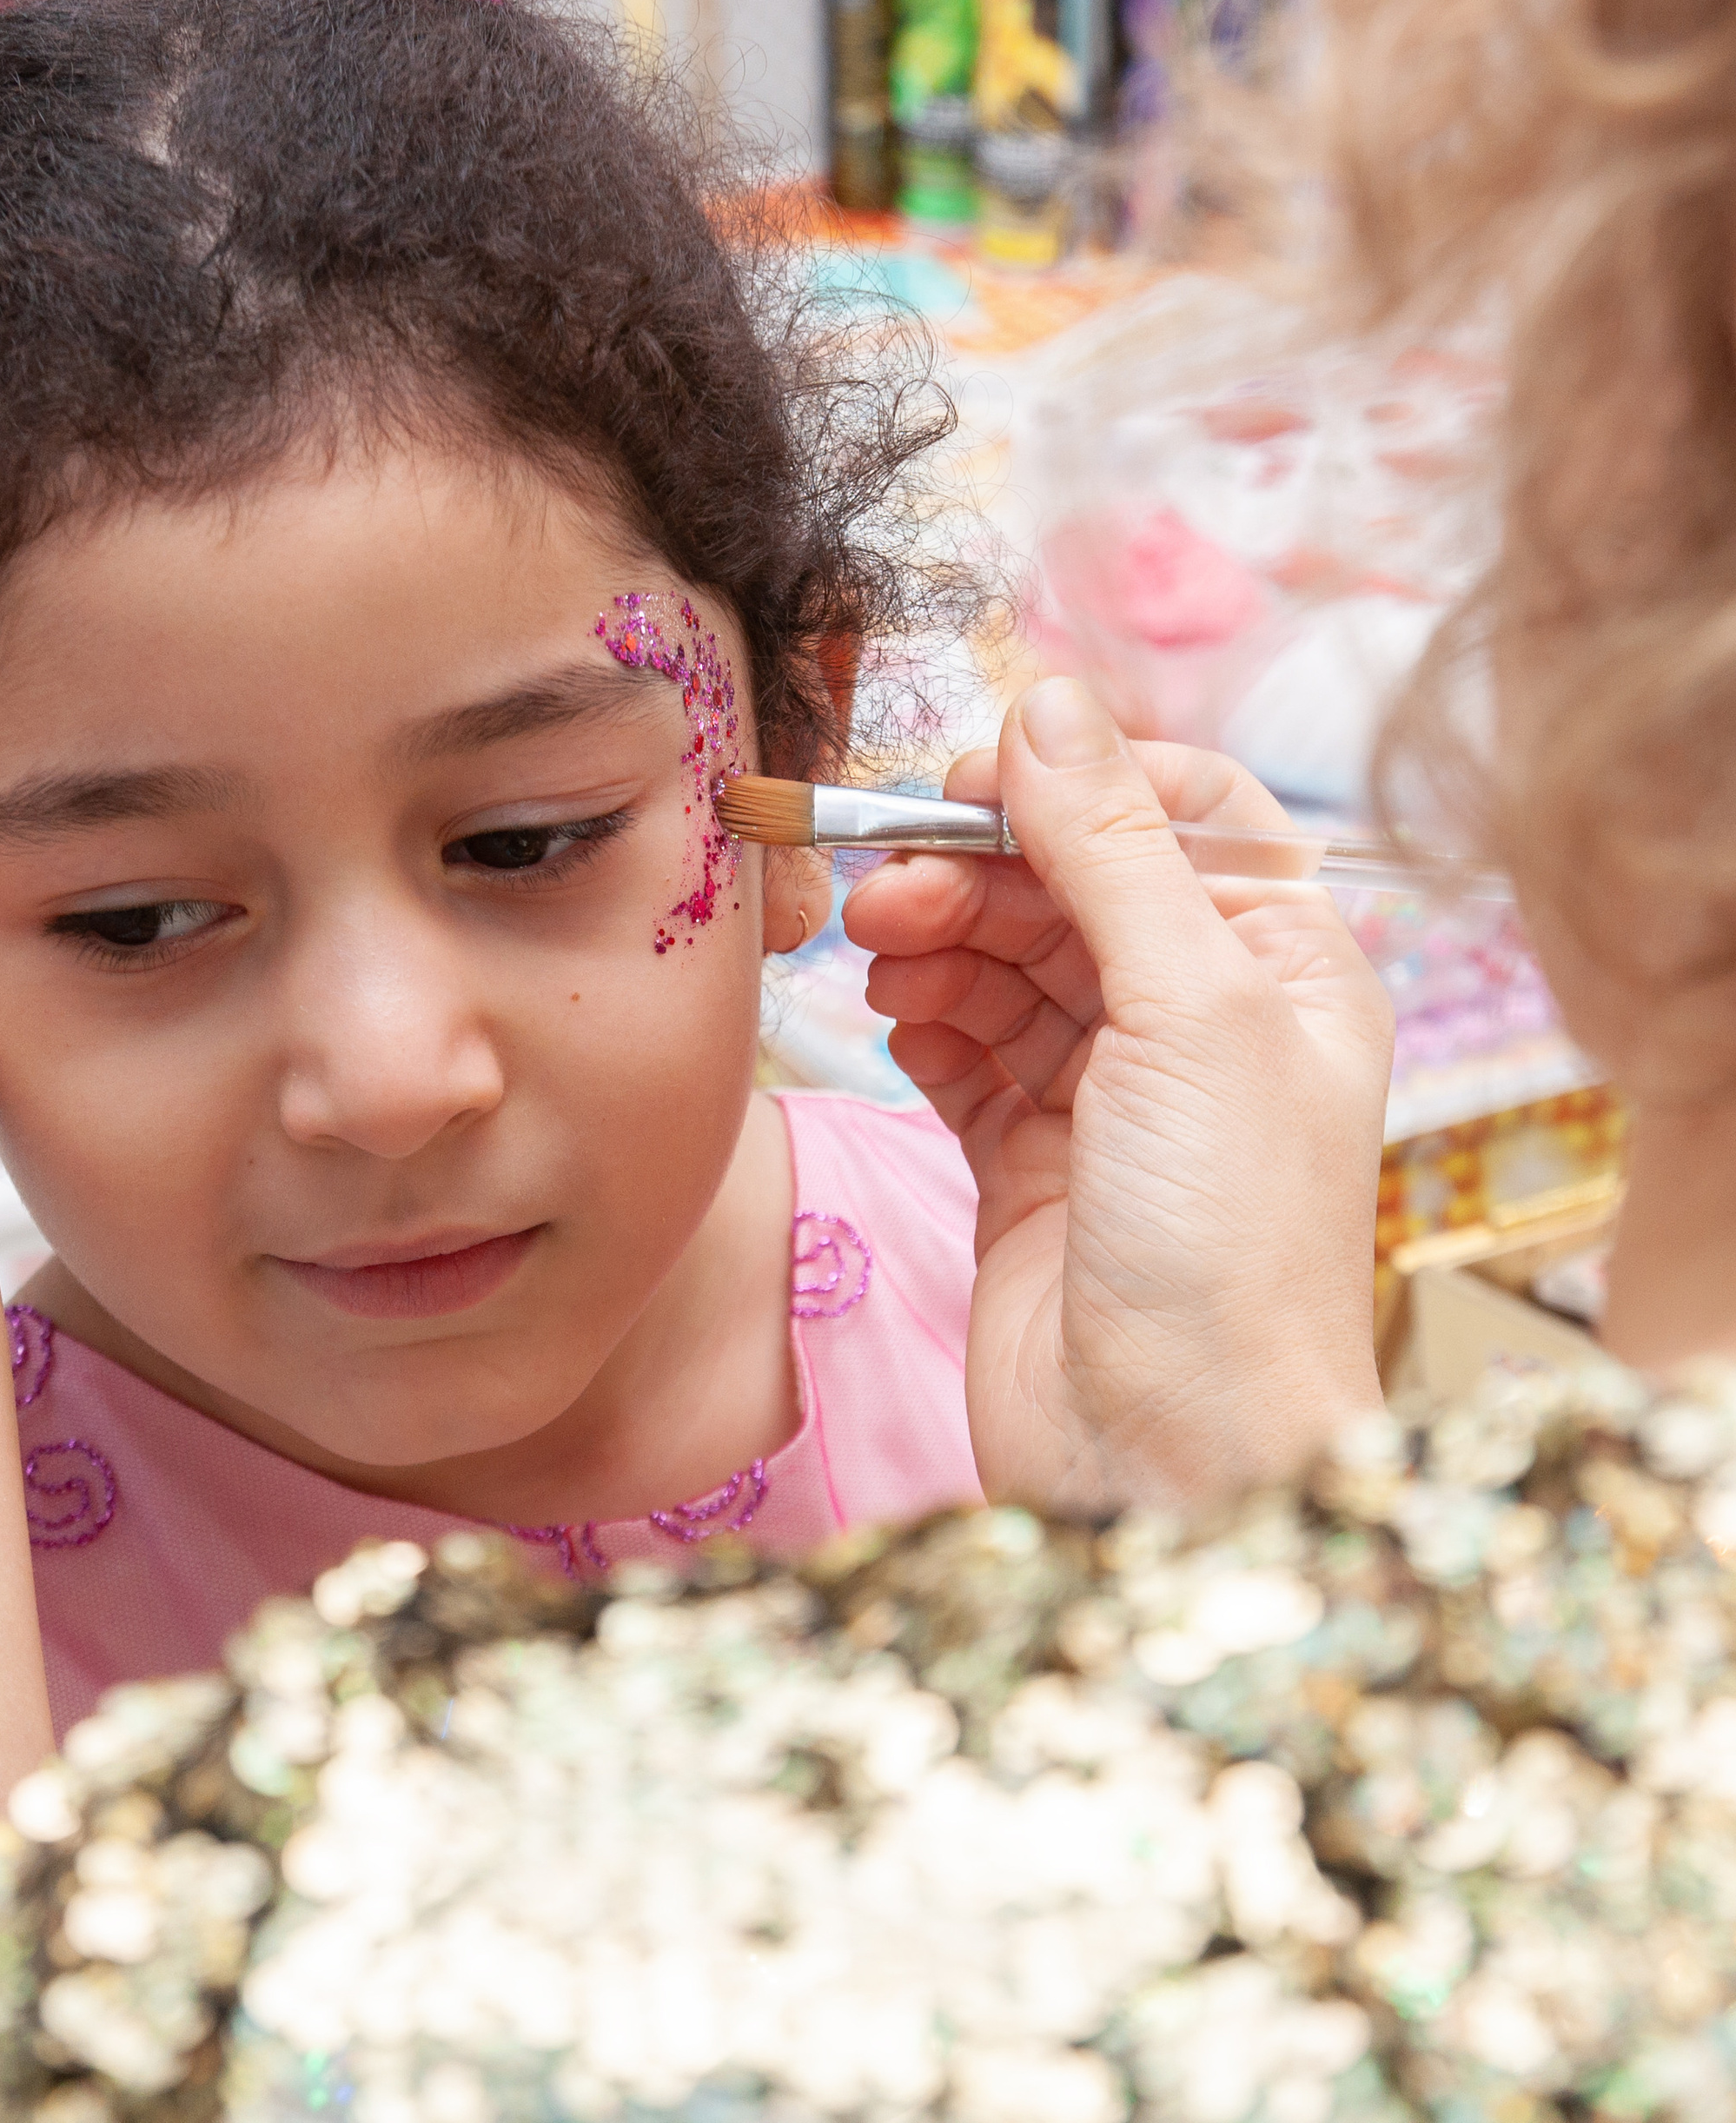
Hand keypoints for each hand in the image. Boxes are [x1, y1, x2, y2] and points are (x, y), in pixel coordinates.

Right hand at [844, 677, 1392, 1516]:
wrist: (1169, 1459)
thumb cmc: (1227, 1247)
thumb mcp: (1188, 1011)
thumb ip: (1110, 851)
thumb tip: (1047, 702)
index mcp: (1282, 967)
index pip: (1180, 814)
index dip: (1076, 783)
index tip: (973, 781)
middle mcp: (1200, 1022)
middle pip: (1069, 885)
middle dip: (977, 872)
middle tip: (886, 886)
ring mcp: (1109, 1096)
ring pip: (1003, 964)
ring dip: (936, 943)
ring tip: (880, 957)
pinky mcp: (1027, 1161)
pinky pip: (962, 1051)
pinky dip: (923, 1023)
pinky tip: (896, 1021)